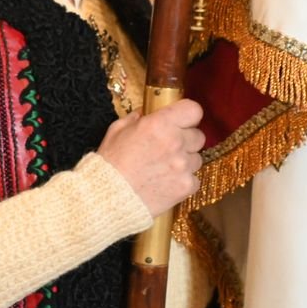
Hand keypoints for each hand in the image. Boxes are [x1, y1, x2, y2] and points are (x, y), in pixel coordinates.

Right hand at [97, 98, 204, 216]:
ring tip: (163, 169)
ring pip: (196, 159)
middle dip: (185, 140)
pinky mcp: (186, 186)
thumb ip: (135, 118)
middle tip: (167, 148)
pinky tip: (165, 183)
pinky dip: (183, 181)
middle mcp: (175, 142)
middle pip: (198, 136)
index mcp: (159, 124)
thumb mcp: (117, 131)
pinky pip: (194, 179)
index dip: (187, 116)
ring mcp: (183, 166)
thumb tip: (144, 113)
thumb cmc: (110, 163)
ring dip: (184, 162)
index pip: (193, 110)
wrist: (108, 197)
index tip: (181, 121)